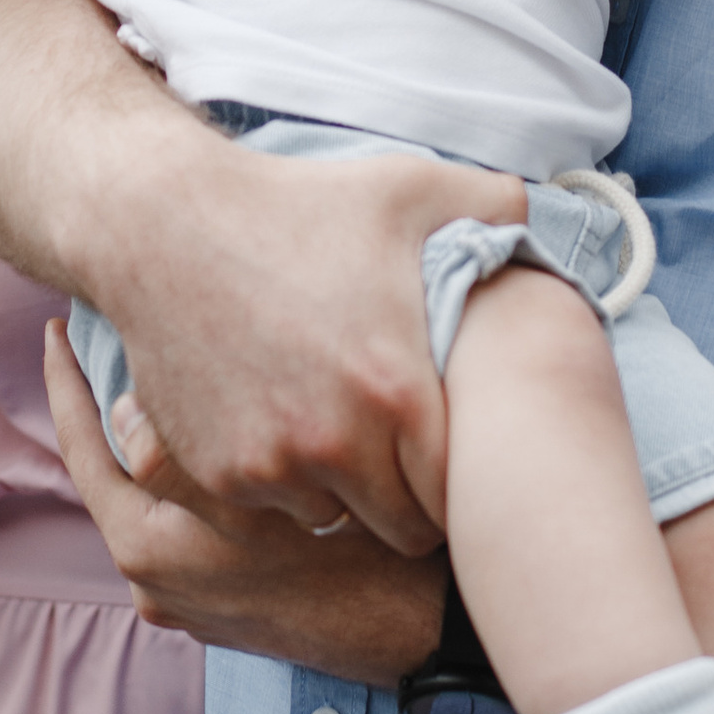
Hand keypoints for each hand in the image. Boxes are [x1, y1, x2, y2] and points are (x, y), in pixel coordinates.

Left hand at [46, 327, 447, 678]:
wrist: (426, 635)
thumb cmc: (365, 553)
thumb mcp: (268, 503)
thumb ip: (180, 460)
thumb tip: (120, 410)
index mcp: (150, 550)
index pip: (84, 446)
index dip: (69, 379)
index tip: (56, 326)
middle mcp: (153, 580)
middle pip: (111, 470)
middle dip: (103, 401)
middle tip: (94, 331)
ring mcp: (184, 599)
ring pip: (150, 493)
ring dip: (150, 436)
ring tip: (154, 369)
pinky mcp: (218, 608)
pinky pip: (184, 522)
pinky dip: (186, 476)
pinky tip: (211, 432)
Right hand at [92, 141, 526, 553]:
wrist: (162, 225)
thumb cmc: (296, 205)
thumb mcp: (410, 187)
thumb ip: (498, 206)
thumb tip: (551, 214)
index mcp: (398, 395)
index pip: (459, 495)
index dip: (463, 480)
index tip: (453, 451)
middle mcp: (337, 447)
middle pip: (401, 525)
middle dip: (407, 494)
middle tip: (400, 448)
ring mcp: (271, 467)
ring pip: (333, 520)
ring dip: (341, 492)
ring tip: (338, 431)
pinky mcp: (217, 473)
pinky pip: (269, 506)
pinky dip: (281, 479)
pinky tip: (281, 420)